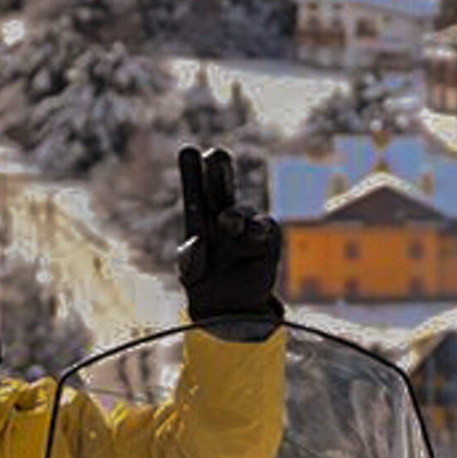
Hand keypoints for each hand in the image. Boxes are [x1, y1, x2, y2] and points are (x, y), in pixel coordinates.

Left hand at [176, 144, 283, 335]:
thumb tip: (196, 241)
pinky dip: (257, 230)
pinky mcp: (268, 238)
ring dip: (234, 216)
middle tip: (215, 154)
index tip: (188, 150)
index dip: (193, 173)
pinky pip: (264, 230)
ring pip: (241, 213)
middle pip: (222, 189)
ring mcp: (247, 226)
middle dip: (219, 170)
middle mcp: (224, 217)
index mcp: (202, 219)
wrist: (230, 307)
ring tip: (227, 221)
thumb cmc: (206, 284)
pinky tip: (252, 232)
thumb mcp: (191, 274)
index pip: (197, 194)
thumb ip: (190, 259)